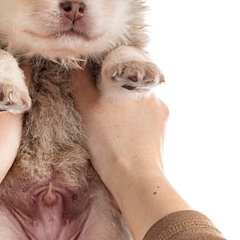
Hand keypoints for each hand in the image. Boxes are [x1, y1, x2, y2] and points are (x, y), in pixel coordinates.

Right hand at [72, 67, 189, 239]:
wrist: (136, 179)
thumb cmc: (109, 143)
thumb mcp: (87, 109)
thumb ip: (81, 81)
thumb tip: (76, 61)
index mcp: (134, 79)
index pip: (116, 60)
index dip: (100, 66)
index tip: (89, 76)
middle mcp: (151, 90)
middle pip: (126, 81)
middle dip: (113, 87)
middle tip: (97, 101)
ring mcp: (159, 110)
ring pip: (136, 99)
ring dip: (124, 104)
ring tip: (110, 120)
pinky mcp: (162, 127)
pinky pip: (145, 116)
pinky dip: (134, 120)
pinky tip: (122, 132)